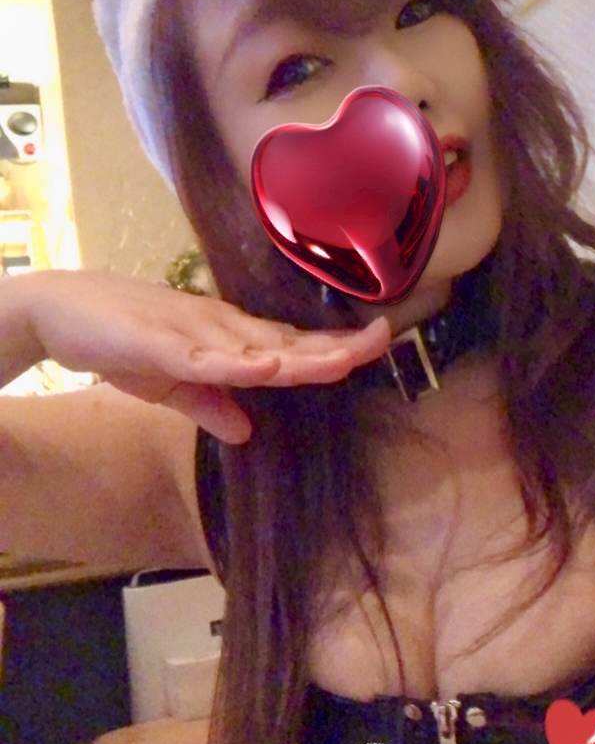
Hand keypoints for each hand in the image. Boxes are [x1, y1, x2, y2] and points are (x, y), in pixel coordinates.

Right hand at [9, 270, 391, 442]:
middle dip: (335, 345)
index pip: (290, 344)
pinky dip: (236, 363)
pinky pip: (203, 357)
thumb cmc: (120, 341)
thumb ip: (211, 405)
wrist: (61, 310)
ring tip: (345, 357)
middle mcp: (220, 330)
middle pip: (286, 341)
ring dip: (300, 354)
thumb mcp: (171, 385)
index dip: (332, 346)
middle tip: (385, 340)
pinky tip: (267, 365)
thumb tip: (247, 433)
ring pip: (255, 347)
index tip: (378, 344)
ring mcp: (192, 334)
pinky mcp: (159, 345)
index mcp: (227, 340)